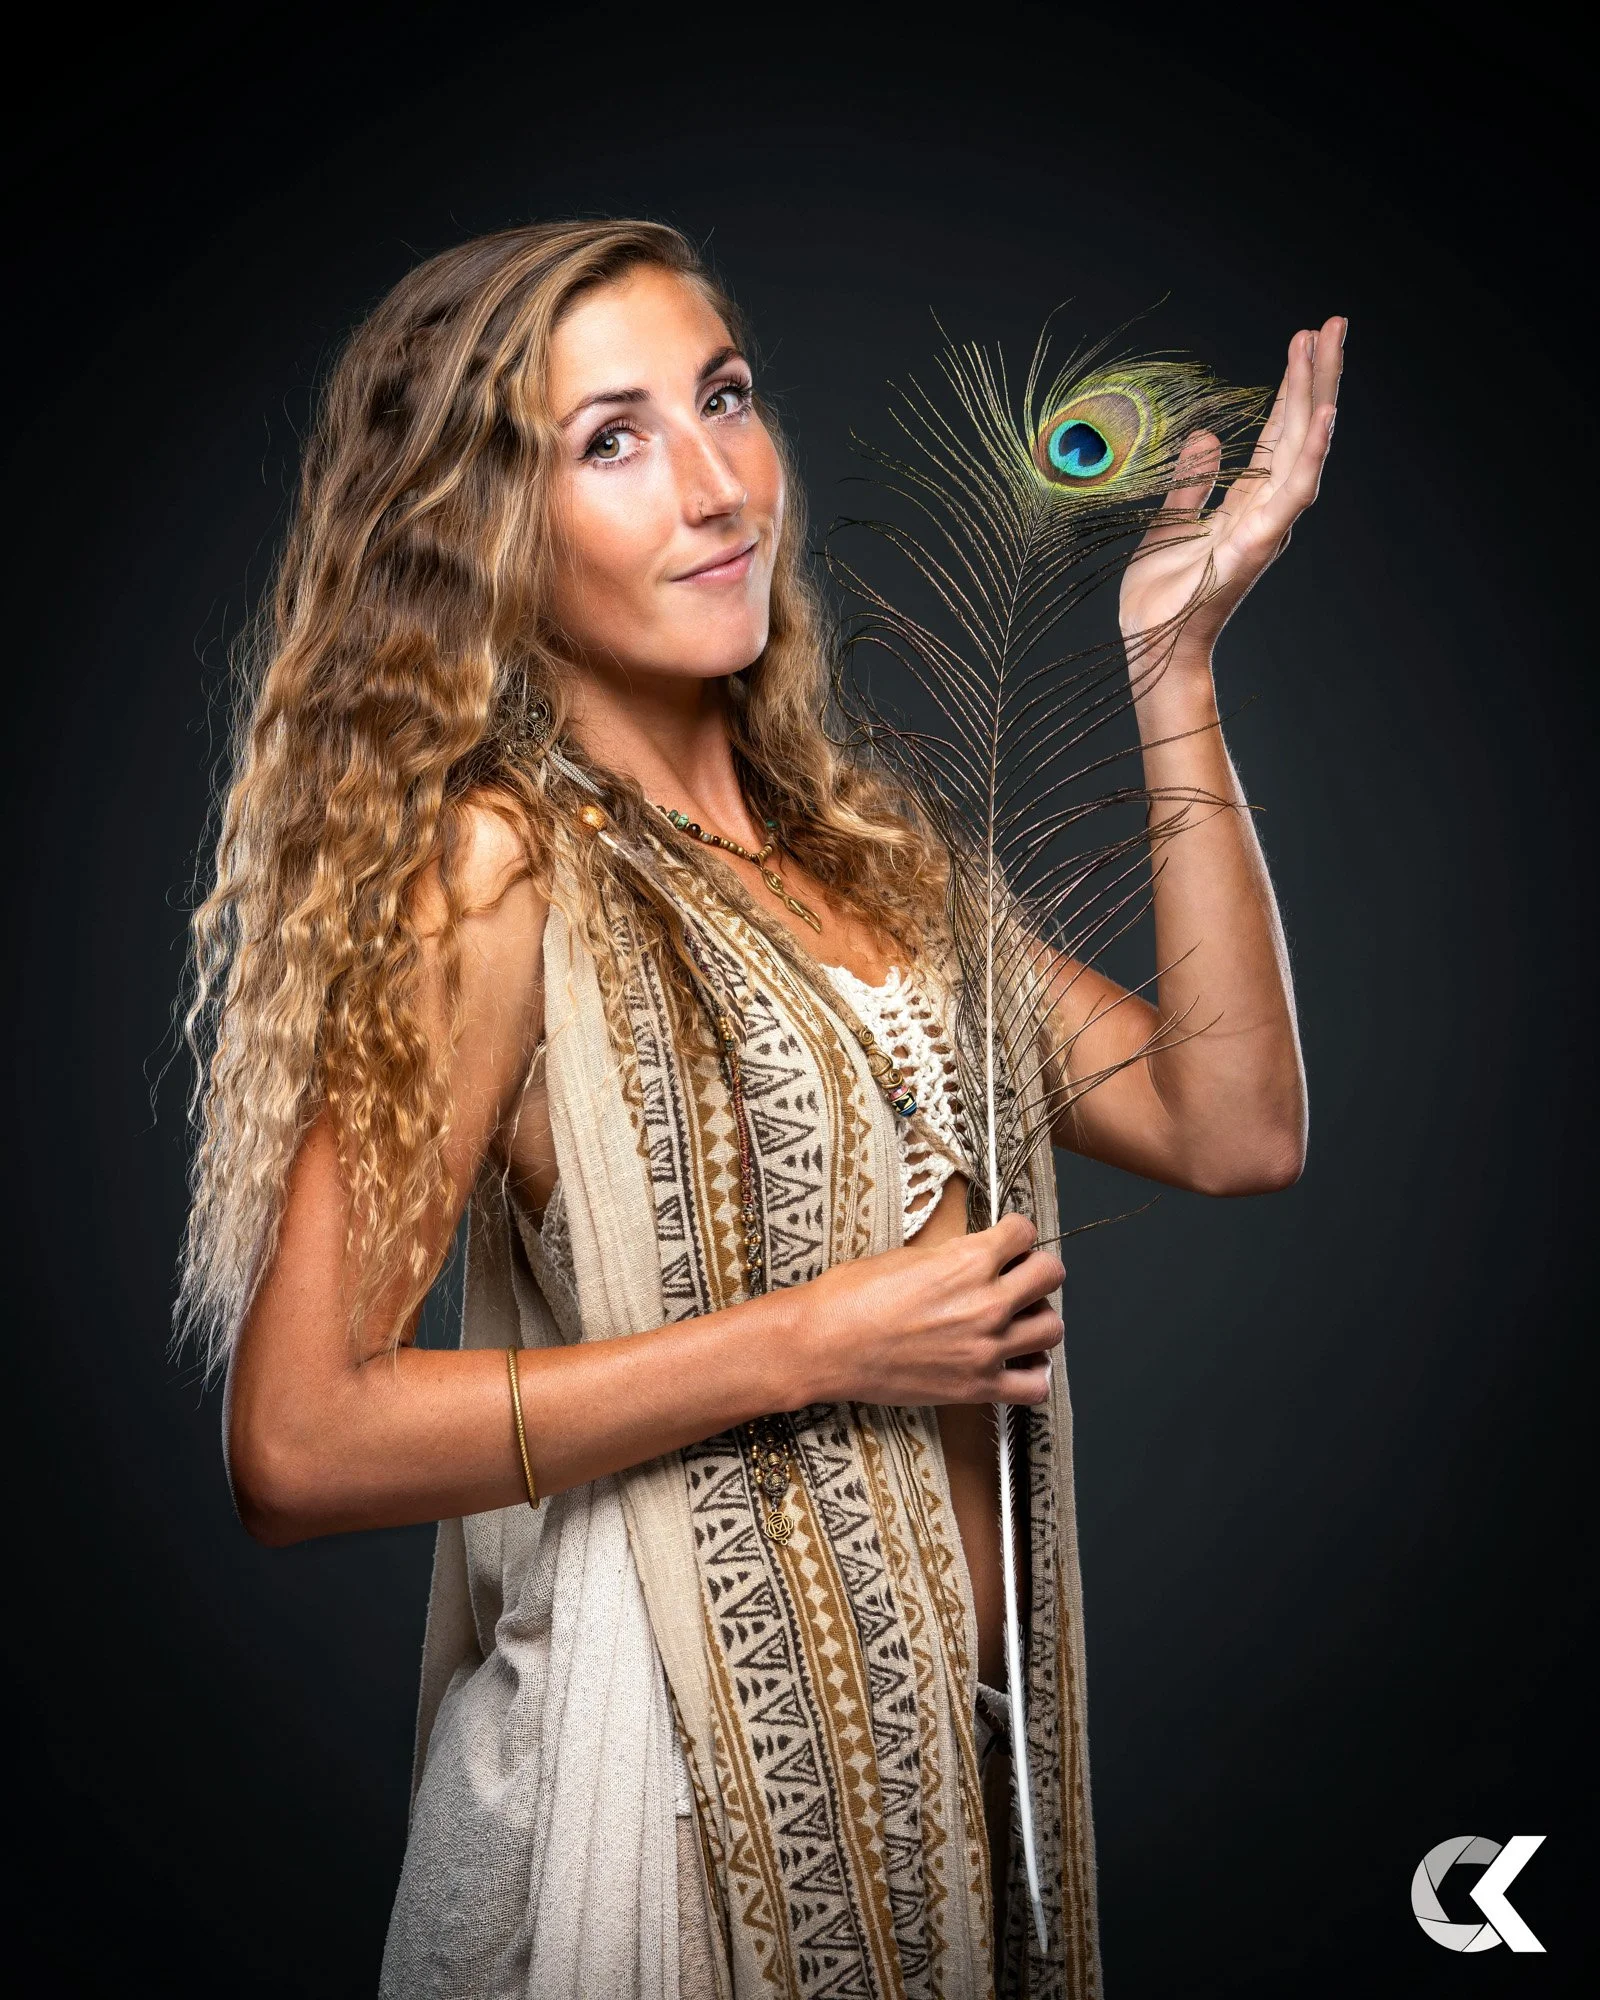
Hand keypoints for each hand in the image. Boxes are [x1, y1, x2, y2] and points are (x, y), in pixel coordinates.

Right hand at [795, 1212, 1064, 1408]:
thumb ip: (954, 1256)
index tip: (1009, 1241)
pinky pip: (1035, 1385)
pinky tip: (1015, 1362)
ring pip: (1052, 1328)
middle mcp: (986, 1303)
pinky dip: (1032, 1373)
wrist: (824, 1345)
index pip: (1025, 1232)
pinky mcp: (977, 1387)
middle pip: (1051, 1275)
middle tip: (1018, 1276)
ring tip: (1016, 1319)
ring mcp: (985, 1349)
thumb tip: (978, 1256)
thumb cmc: (851, 1298)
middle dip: (1036, 1270)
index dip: (1016, 1233)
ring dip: (1038, 1318)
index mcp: (968, 1261)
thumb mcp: (908, 1256)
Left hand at [1118, 315, 1345, 654]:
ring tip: (1329, 349)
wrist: (1151, 645)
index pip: (1277, 433)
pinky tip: (1323, 416)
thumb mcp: (1168, 520)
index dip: (1291, 387)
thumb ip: (1191, 480)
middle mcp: (1265, 511)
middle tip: (1333, 322)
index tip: (1302, 340)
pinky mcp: (1257, 545)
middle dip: (1316, 375)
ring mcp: (1266, 527)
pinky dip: (1311, 454)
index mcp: (1245, 503)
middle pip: (1299, 430)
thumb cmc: (1160, 596)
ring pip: (1303, 450)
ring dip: (1318, 397)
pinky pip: (1292, 493)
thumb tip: (1205, 435)